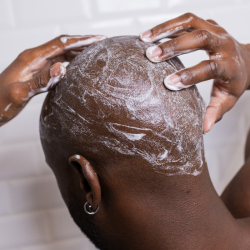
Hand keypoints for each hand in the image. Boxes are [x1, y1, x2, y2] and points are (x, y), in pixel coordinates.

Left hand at [0, 34, 106, 125]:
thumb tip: (62, 68)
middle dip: (84, 43)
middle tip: (103, 44)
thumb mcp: (19, 94)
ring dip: (79, 51)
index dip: (82, 40)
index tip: (99, 40)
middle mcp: (35, 58)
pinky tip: (79, 67)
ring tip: (96, 53)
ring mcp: (36, 65)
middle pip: (63, 45)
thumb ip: (40, 82)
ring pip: (62, 53)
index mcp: (31, 58)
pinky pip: (58, 63)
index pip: (61, 44)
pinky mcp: (37, 73)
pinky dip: (72, 62)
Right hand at [139, 13, 249, 132]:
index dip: (190, 75)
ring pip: (191, 22)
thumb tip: (203, 128)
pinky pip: (186, 20)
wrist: (246, 61)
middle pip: (200, 38)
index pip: (211, 68)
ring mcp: (216, 30)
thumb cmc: (234, 82)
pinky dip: (167, 25)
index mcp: (230, 66)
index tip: (168, 83)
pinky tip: (151, 34)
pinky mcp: (207, 24)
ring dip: (166, 29)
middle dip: (174, 46)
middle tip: (151, 56)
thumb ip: (214, 112)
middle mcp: (224, 44)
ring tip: (144, 39)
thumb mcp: (227, 100)